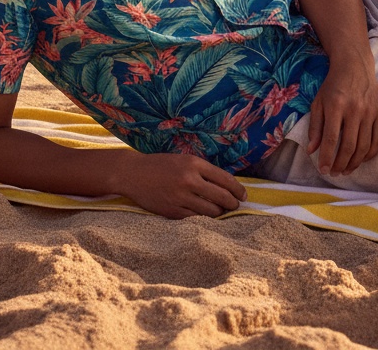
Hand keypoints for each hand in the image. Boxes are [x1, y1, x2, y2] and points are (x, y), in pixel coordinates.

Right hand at [117, 153, 246, 218]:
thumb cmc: (161, 164)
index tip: (244, 195)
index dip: (238, 189)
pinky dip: (204, 219)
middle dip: (233, 203)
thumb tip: (226, 184)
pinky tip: (207, 217)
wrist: (134, 173)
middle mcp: (189, 180)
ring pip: (211, 211)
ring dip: (220, 213)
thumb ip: (203, 170)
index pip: (225, 179)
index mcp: (194, 164)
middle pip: (222, 197)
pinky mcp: (172, 212)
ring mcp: (180, 197)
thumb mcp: (184, 159)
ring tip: (222, 211)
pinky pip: (195, 219)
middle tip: (236, 205)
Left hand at [307, 55, 377, 176]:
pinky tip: (361, 160)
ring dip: (355, 162)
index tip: (323, 170)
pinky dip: (370, 154)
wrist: (355, 65)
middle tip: (334, 173)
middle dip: (341, 164)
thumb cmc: (333, 85)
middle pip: (349, 146)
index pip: (332, 139)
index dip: (327, 157)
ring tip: (346, 170)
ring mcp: (370, 111)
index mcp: (336, 105)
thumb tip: (311, 151)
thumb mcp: (318, 102)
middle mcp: (355, 109)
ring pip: (364, 145)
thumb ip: (315, 127)